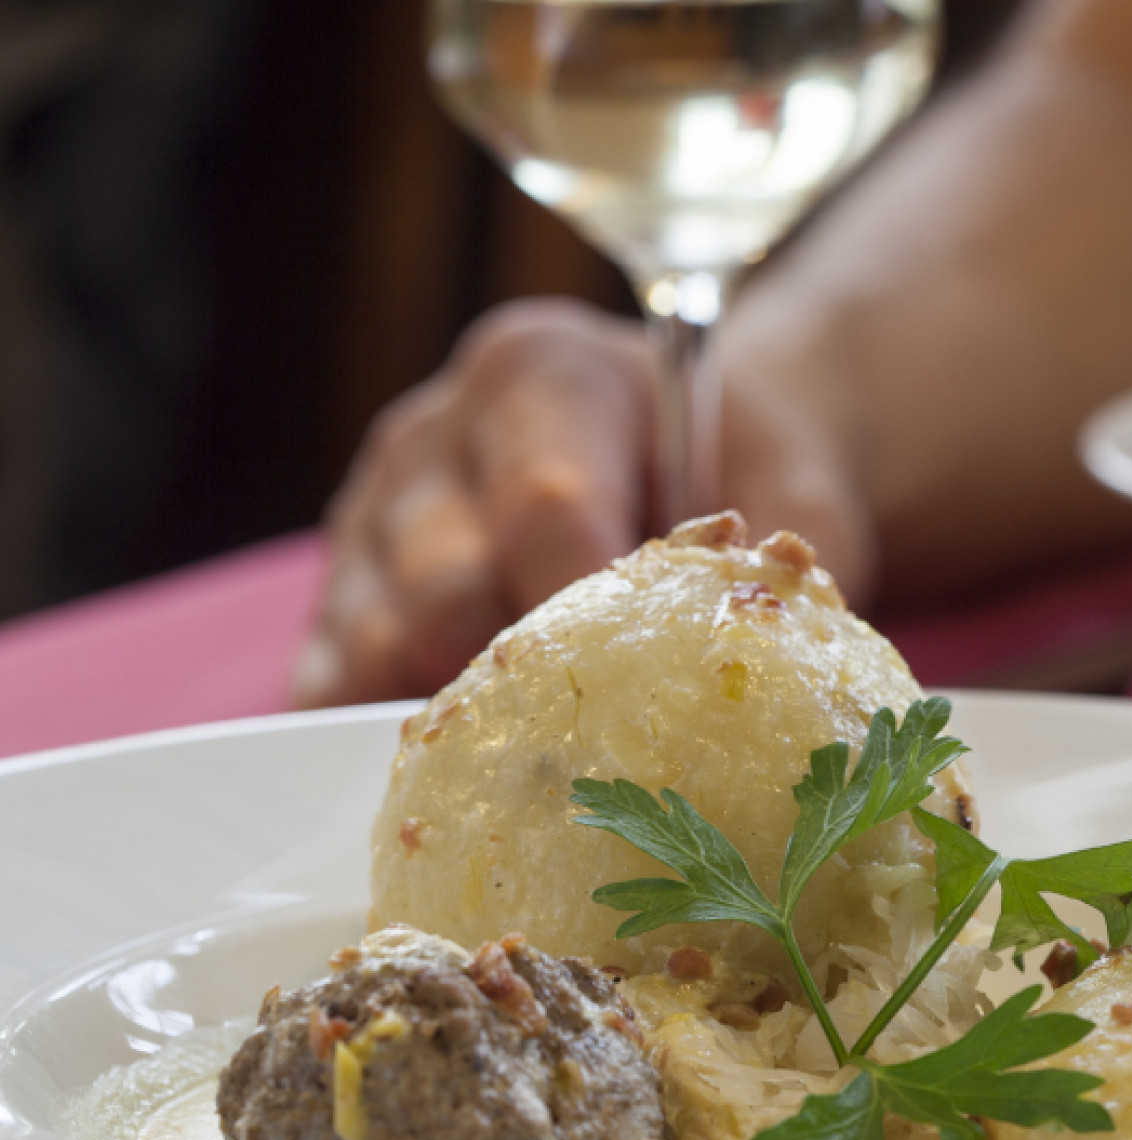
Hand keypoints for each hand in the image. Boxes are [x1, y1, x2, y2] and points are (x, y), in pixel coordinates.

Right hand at [292, 298, 875, 707]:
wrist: (693, 449)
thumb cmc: (740, 469)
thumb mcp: (796, 485)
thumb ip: (796, 558)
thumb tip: (792, 667)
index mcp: (544, 375)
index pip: (547, 513)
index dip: (594, 620)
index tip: (647, 697)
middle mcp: (435, 433)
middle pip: (444, 593)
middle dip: (526, 683)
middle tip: (609, 745)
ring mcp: (371, 511)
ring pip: (376, 644)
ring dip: (460, 716)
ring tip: (550, 754)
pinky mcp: (339, 589)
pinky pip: (327, 681)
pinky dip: (388, 730)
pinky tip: (468, 765)